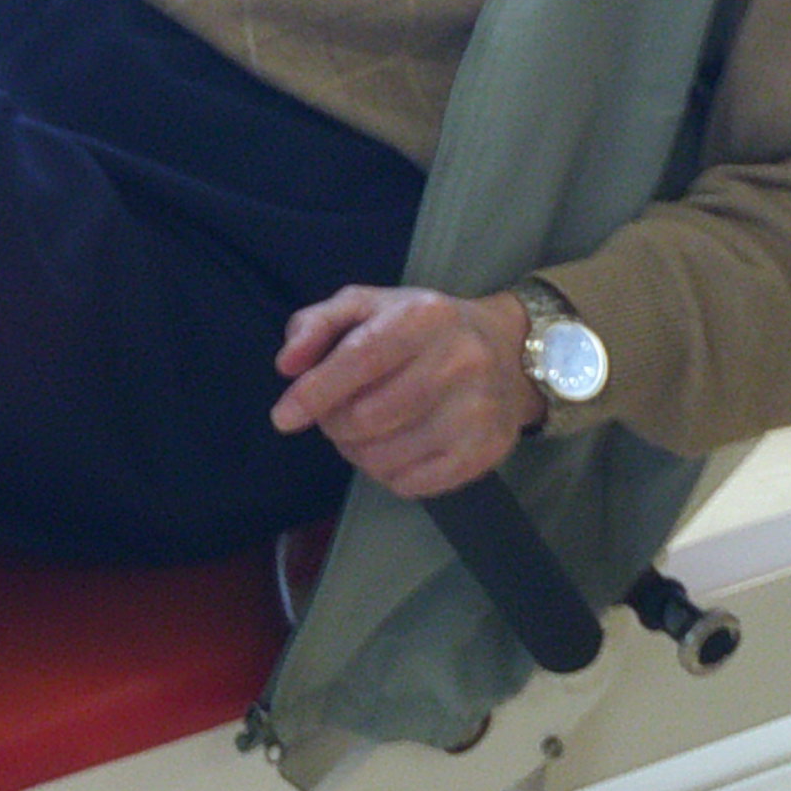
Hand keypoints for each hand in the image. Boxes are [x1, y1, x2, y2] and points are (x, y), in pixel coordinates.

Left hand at [270, 284, 541, 499]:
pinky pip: (412, 484)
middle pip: (368, 416)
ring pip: (385, 456)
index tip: (283, 418)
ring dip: (356, 452)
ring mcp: (478, 410)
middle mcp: (459, 360)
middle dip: (334, 424)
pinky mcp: (486, 451)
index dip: (315, 393)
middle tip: (336, 416)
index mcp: (424, 317)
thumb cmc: (421, 327)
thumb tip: (287, 365)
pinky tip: (392, 450)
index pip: (360, 359)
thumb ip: (317, 324)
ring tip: (363, 432)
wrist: (506, 350)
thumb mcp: (367, 306)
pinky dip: (387, 474)